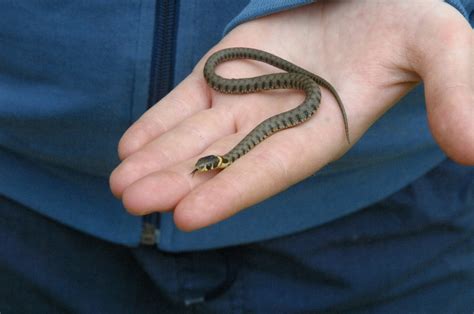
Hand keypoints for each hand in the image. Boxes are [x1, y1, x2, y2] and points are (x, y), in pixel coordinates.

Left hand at [110, 0, 472, 230]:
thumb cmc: (402, 17)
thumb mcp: (435, 42)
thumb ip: (455, 89)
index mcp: (323, 128)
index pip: (274, 168)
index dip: (234, 191)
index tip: (188, 216)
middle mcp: (279, 123)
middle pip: (223, 160)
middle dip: (177, 182)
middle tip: (132, 200)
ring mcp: (247, 99)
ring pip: (197, 136)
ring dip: (158, 159)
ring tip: (120, 184)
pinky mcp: (226, 72)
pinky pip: (188, 102)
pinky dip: (159, 123)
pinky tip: (130, 146)